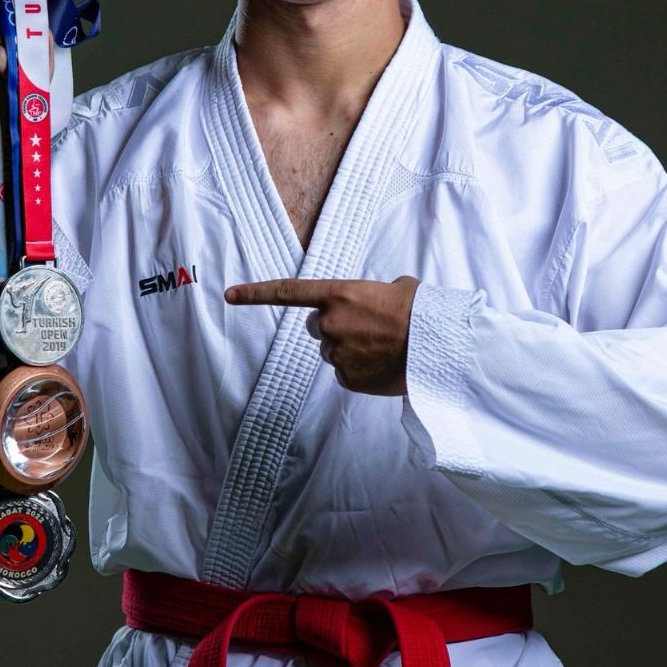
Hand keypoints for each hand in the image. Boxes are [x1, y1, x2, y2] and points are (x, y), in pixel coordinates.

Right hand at [0, 0, 48, 199]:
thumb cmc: (18, 82)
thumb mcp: (34, 47)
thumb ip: (37, 25)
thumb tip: (47, 11)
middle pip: (8, 10)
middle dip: (30, 34)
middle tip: (32, 60)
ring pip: (5, 33)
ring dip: (20, 56)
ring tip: (13, 73)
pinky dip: (8, 68)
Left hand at [224, 275, 420, 395]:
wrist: (437, 346)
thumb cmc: (419, 312)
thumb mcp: (393, 288)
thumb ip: (368, 294)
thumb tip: (374, 302)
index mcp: (339, 294)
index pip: (288, 292)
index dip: (255, 293)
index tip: (229, 294)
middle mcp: (330, 323)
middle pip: (316, 326)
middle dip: (334, 327)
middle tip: (366, 328)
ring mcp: (337, 353)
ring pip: (333, 351)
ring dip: (351, 349)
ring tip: (382, 346)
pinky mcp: (347, 378)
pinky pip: (345, 373)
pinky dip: (360, 369)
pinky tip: (381, 364)